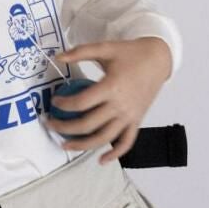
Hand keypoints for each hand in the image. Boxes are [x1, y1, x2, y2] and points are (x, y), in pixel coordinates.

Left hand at [43, 38, 172, 164]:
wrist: (158, 59)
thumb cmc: (130, 53)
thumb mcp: (105, 47)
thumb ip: (81, 52)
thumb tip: (58, 58)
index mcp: (112, 86)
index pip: (82, 102)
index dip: (64, 104)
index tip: (54, 101)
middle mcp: (121, 105)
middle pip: (89, 124)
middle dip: (65, 127)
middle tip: (51, 124)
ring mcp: (130, 116)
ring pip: (104, 137)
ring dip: (83, 145)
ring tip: (65, 145)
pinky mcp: (137, 121)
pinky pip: (126, 142)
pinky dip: (115, 154)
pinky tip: (101, 160)